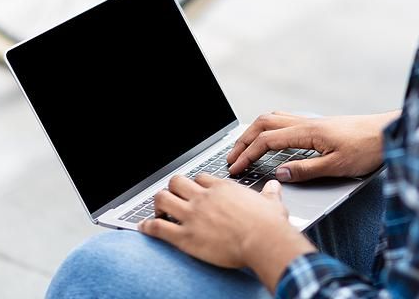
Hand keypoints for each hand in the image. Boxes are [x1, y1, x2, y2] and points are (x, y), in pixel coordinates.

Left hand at [139, 174, 314, 276]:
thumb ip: (270, 193)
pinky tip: (144, 228)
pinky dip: (148, 227)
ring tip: (158, 212)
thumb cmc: (268, 225)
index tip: (195, 192)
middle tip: (173, 199)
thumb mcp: (272, 203)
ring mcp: (193, 215)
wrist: (263, 240)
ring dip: (158, 204)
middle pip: (176, 182)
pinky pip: (158, 228)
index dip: (195, 185)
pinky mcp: (186, 236)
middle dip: (172, 190)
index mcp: (222, 189)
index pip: (200, 178)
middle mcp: (204, 198)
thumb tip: (274, 187)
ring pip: (162, 199)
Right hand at [226, 110, 398, 181]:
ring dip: (254, 132)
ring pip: (272, 119)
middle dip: (243, 141)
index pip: (266, 140)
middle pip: (263, 124)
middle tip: (231, 158)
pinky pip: (284, 120)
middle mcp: (305, 122)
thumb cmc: (368, 148)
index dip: (247, 155)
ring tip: (244, 148)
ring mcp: (311, 121)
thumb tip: (280, 173)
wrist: (389, 133)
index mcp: (307, 132)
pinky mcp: (318, 125)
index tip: (235, 168)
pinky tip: (270, 139)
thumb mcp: (337, 166)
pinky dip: (268, 128)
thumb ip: (306, 170)